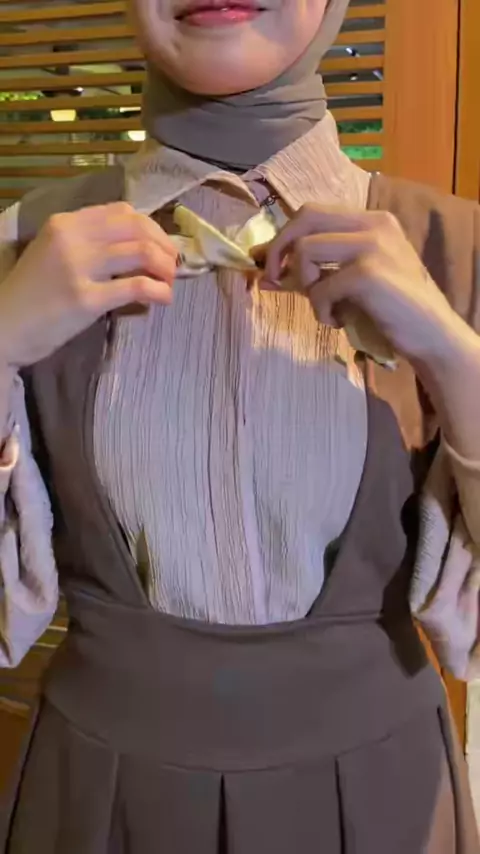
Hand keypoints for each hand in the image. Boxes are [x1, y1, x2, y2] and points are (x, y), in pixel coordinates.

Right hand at [0, 202, 177, 367]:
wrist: (4, 326)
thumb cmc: (33, 294)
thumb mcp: (54, 253)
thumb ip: (88, 243)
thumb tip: (137, 244)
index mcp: (65, 222)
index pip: (122, 211)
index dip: (151, 227)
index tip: (161, 245)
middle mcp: (72, 238)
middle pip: (137, 229)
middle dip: (164, 246)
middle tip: (171, 266)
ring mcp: (78, 268)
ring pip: (141, 253)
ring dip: (165, 268)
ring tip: (168, 282)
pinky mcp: (86, 300)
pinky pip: (137, 286)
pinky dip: (159, 291)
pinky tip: (163, 298)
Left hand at [255, 204, 466, 370]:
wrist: (431, 335)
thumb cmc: (391, 310)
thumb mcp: (350, 283)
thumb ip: (313, 272)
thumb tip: (263, 273)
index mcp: (371, 219)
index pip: (313, 212)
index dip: (284, 237)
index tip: (270, 266)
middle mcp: (373, 223)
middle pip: (305, 217)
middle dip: (280, 250)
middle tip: (277, 281)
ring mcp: (372, 245)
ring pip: (306, 250)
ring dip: (306, 286)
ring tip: (327, 308)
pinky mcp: (368, 273)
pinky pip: (320, 289)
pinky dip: (322, 311)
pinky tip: (341, 321)